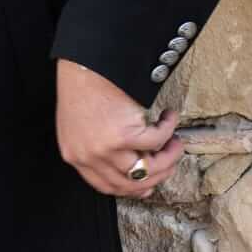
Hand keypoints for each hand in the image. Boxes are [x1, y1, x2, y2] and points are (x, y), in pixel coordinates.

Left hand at [54, 57, 184, 197]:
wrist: (84, 64)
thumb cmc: (82, 86)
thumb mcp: (78, 125)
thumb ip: (94, 147)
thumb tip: (128, 160)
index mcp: (75, 156)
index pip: (107, 186)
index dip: (132, 188)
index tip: (149, 184)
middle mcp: (89, 157)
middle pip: (131, 183)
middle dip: (158, 174)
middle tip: (171, 159)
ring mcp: (105, 150)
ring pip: (148, 168)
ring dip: (169, 156)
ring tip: (175, 142)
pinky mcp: (123, 136)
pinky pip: (156, 141)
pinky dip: (168, 128)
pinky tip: (169, 117)